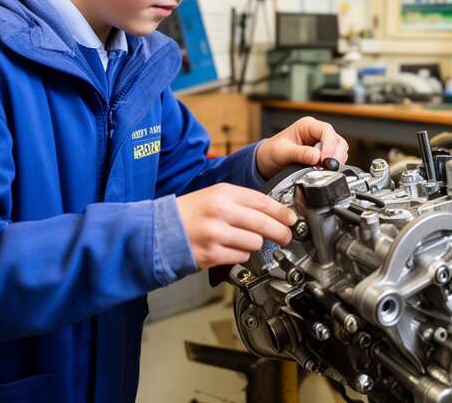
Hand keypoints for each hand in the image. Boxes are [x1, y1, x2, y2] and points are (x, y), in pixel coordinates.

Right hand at [176, 183, 296, 269]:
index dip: (282, 212)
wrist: (160, 230)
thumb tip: (271, 211)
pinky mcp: (213, 254)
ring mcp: (216, 234)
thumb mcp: (213, 195)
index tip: (291, 219)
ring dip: (255, 244)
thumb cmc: (189, 212)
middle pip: (264, 224)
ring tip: (245, 241)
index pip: (262, 201)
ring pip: (255, 242)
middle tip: (285, 236)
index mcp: (222, 193)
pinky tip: (232, 249)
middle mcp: (220, 212)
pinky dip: (241, 255)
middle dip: (280, 232)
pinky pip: (241, 257)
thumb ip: (241, 201)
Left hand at [255, 116, 348, 177]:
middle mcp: (316, 132)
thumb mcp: (282, 152)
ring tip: (323, 169)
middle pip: (337, 140)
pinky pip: (335, 158)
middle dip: (335, 155)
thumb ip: (299, 153)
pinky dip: (333, 165)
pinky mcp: (323, 154)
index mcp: (307, 125)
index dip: (329, 145)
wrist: (267, 161)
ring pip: (339, 149)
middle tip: (326, 168)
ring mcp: (321, 143)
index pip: (326, 131)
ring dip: (335, 161)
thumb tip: (316, 156)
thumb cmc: (272, 152)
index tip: (324, 160)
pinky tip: (323, 170)